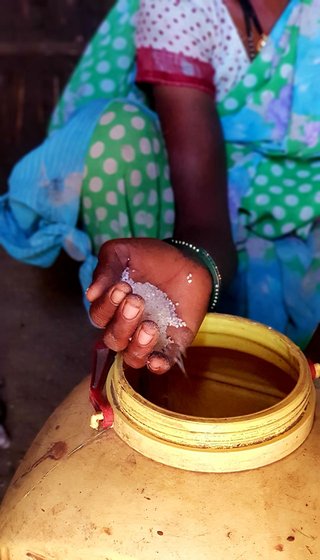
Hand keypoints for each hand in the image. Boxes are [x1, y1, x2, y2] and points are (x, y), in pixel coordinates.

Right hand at [86, 238, 211, 373]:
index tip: (122, 287)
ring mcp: (148, 339)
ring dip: (137, 346)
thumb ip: (106, 267)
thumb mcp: (125, 252)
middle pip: (113, 339)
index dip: (107, 306)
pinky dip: (157, 365)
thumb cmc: (152, 257)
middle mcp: (126, 328)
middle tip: (137, 301)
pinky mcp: (172, 345)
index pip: (99, 316)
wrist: (188, 261)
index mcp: (111, 307)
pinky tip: (157, 360)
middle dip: (123, 322)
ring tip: (149, 326)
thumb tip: (91, 293)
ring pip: (133, 357)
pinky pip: (161, 364)